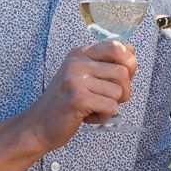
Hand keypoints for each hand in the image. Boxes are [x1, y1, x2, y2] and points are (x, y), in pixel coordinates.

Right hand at [21, 41, 135, 151]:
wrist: (39, 124)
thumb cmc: (64, 102)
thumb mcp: (81, 74)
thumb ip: (103, 63)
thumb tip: (131, 51)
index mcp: (80, 53)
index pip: (117, 46)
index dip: (129, 63)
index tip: (121, 77)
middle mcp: (77, 62)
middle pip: (123, 72)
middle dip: (123, 90)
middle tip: (107, 98)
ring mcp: (76, 79)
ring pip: (119, 92)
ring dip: (111, 106)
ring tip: (93, 108)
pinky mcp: (78, 98)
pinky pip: (111, 107)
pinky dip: (104, 117)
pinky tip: (88, 116)